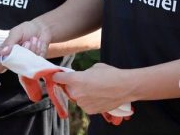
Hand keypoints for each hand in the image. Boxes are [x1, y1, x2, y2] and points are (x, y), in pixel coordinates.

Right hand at [0, 20, 49, 72]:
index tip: (6, 59)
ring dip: (32, 48)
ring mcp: (24, 63)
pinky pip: (37, 60)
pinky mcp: (35, 63)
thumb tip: (3, 52)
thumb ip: (9, 42)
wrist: (42, 28)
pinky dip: (39, 49)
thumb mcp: (16, 32)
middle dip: (23, 51)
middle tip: (27, 42)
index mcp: (5, 53)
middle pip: (14, 65)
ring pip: (27, 62)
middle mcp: (14, 61)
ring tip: (33, 39)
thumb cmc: (26, 30)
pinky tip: (39, 43)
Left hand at [1, 45, 131, 122]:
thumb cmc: (111, 73)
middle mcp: (76, 93)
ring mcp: (82, 103)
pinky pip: (84, 104)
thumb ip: (83, 73)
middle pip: (67, 89)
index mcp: (75, 79)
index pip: (58, 78)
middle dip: (71, 85)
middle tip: (83, 81)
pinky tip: (99, 96)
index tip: (54, 75)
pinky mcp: (89, 110)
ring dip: (81, 94)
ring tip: (95, 89)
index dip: (57, 76)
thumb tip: (79, 77)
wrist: (124, 86)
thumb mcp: (94, 68)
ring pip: (76, 97)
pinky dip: (89, 101)